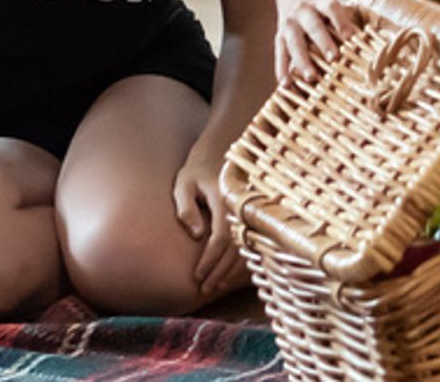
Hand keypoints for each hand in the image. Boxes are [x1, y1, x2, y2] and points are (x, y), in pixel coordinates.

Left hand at [172, 150, 244, 298]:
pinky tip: (231, 275)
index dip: (210, 259)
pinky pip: (254, 243)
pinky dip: (243, 261)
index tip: (197, 276)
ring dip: (232, 271)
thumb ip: (186, 209)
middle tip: (205, 289)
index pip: (221, 237)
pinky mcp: (255, 215)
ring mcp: (252, 211)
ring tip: (216, 286)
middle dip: (220, 272)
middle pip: (236, 248)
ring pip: (247, 248)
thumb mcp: (184, 184)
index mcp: (226, 198)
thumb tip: (197, 235)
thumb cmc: (198, 169)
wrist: (223, 150)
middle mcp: (243, 207)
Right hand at [275, 0, 359, 84]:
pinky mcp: (279, 38)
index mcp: (322, 4)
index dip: (342, 22)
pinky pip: (280, 55)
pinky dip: (282, 70)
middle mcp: (303, 11)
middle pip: (314, 26)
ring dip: (303, 60)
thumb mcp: (336, 18)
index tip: (351, 38)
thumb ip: (350, 30)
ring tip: (311, 78)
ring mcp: (289, 24)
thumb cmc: (325, 21)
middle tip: (333, 59)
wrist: (298, 11)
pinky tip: (286, 85)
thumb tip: (371, 48)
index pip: (332, 8)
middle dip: (323, 42)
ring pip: (294, 42)